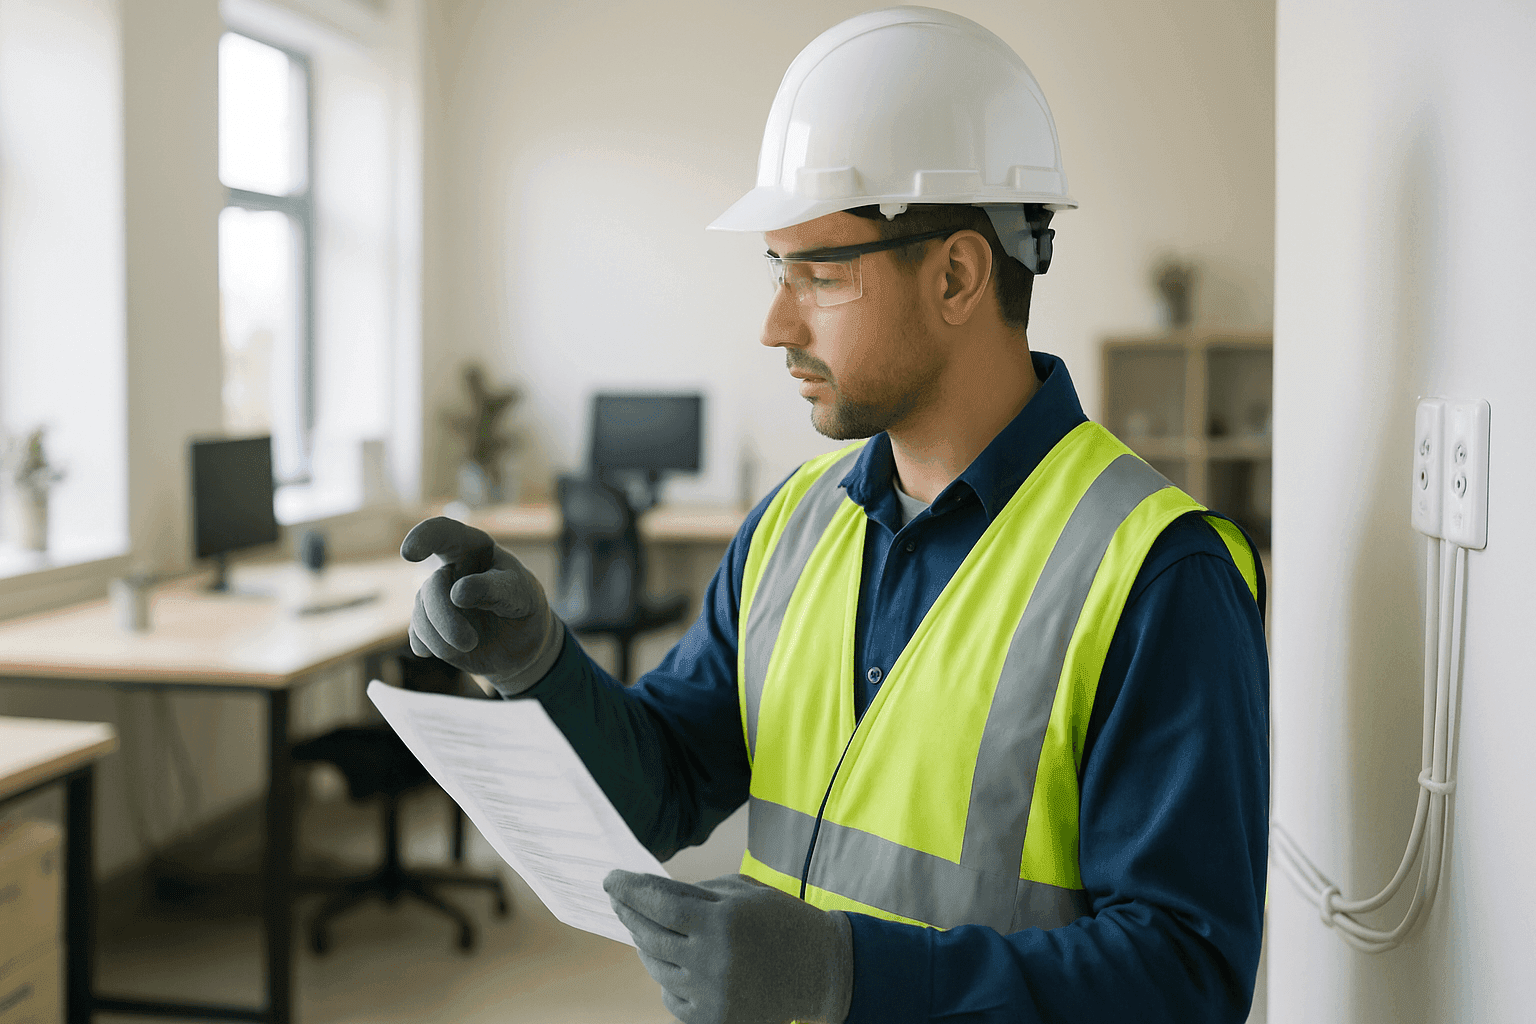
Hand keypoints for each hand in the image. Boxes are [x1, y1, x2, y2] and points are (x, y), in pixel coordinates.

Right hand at [400, 517, 564, 695]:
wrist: (523, 644)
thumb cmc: (524, 606)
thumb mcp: (522, 595)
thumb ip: (496, 589)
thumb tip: (456, 593)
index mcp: (474, 549)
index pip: (443, 532)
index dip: (423, 537)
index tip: (410, 554)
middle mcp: (451, 569)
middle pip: (432, 586)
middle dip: (445, 617)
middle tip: (469, 642)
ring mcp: (437, 598)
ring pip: (421, 613)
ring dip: (440, 637)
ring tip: (470, 645)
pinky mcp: (430, 626)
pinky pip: (416, 635)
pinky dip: (432, 647)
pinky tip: (452, 651)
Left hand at [604, 870, 852, 1023]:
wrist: (823, 970)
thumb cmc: (781, 921)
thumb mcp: (742, 892)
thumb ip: (695, 893)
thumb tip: (648, 892)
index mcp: (721, 922)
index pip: (658, 904)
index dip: (629, 889)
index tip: (610, 878)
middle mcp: (712, 961)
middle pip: (650, 936)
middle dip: (629, 913)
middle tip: (618, 899)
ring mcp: (711, 995)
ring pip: (656, 967)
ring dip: (647, 945)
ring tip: (646, 928)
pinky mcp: (713, 1019)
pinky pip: (671, 996)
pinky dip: (667, 977)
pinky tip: (672, 962)